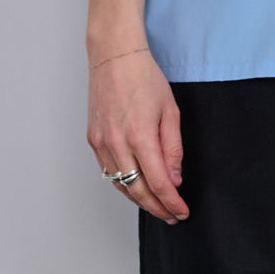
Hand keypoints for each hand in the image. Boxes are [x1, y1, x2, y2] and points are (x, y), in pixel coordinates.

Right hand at [87, 46, 188, 223]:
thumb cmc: (144, 78)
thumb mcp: (171, 112)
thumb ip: (173, 149)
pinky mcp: (93, 140)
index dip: (172, 203)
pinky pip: (109, 172)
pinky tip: (136, 187)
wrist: (115, 57)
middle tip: (172, 216)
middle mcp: (117, 143)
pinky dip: (124, 184)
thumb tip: (175, 178)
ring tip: (157, 206)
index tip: (181, 212)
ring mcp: (102, 143)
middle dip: (157, 208)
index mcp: (141, 136)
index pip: (159, 183)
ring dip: (140, 200)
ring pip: (121, 185)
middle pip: (138, 191)